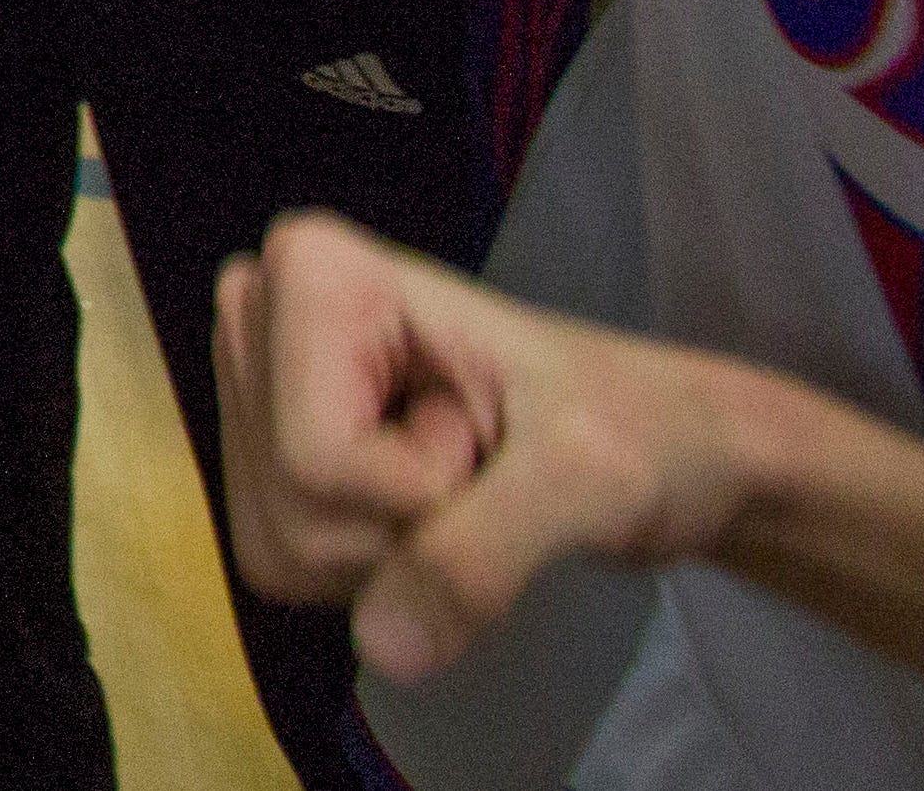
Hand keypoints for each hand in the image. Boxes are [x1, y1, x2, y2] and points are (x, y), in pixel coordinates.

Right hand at [215, 215, 754, 683]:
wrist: (665, 450)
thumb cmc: (640, 430)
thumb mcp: (582, 480)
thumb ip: (480, 554)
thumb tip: (381, 651)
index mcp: (313, 270)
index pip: (313, 457)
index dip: (415, 491)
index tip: (484, 434)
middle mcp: (259, 312)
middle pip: (291, 504)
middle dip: (404, 527)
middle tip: (481, 462)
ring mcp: (257, 387)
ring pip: (283, 545)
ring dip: (396, 555)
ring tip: (465, 481)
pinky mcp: (268, 454)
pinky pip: (284, 563)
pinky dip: (375, 572)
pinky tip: (427, 509)